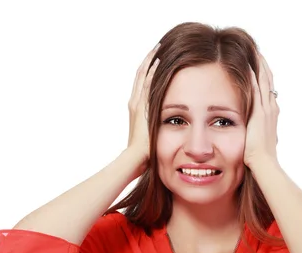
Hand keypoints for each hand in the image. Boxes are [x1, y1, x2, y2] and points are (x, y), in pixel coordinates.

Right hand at [127, 43, 160, 161]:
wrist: (134, 157)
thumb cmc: (143, 153)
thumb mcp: (150, 136)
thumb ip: (156, 129)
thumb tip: (167, 131)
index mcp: (136, 109)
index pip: (141, 84)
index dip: (148, 71)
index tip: (156, 60)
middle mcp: (134, 103)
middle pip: (140, 75)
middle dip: (149, 61)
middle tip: (157, 47)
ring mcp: (137, 102)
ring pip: (143, 75)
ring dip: (151, 61)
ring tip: (158, 47)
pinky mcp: (141, 105)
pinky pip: (147, 83)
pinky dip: (152, 71)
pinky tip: (159, 60)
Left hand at [244, 53, 278, 167]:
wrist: (264, 163)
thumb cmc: (260, 157)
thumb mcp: (259, 139)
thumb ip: (257, 131)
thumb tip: (253, 132)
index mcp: (272, 113)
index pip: (268, 88)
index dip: (264, 75)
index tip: (258, 62)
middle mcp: (272, 108)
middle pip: (269, 80)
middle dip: (263, 65)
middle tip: (257, 50)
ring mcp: (267, 109)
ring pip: (264, 81)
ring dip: (259, 66)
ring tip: (254, 51)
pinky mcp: (259, 113)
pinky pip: (257, 90)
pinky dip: (253, 77)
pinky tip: (248, 66)